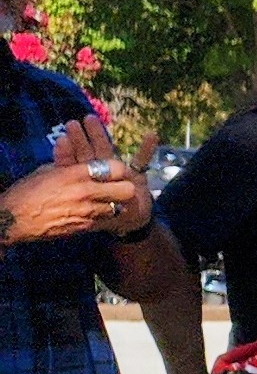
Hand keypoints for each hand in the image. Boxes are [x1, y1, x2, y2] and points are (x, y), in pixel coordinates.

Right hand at [1, 116, 147, 244]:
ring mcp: (87, 211)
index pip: (115, 167)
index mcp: (76, 173)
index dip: (117, 168)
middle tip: (117, 186)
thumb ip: (66, 161)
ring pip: (118, 207)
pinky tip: (93, 212)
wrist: (13, 219)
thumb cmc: (26, 191)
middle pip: (126, 189)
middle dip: (125, 187)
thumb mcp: (47, 171)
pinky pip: (104, 219)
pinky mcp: (84, 227)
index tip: (113, 170)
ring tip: (106, 200)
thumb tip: (73, 146)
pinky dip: (102, 215)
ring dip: (115, 203)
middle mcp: (86, 192)